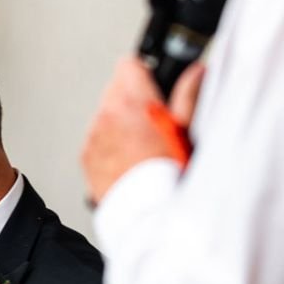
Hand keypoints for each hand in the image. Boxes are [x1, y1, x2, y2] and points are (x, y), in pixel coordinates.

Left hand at [82, 58, 186, 206]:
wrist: (149, 218)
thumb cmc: (171, 178)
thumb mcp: (189, 132)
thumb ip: (190, 95)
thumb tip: (196, 71)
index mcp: (133, 104)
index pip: (129, 64)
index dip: (145, 72)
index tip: (153, 83)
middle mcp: (107, 116)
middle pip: (116, 88)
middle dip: (134, 98)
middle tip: (156, 121)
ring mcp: (94, 137)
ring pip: (105, 114)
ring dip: (121, 122)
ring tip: (145, 145)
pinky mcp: (86, 157)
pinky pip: (97, 139)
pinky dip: (110, 144)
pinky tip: (130, 160)